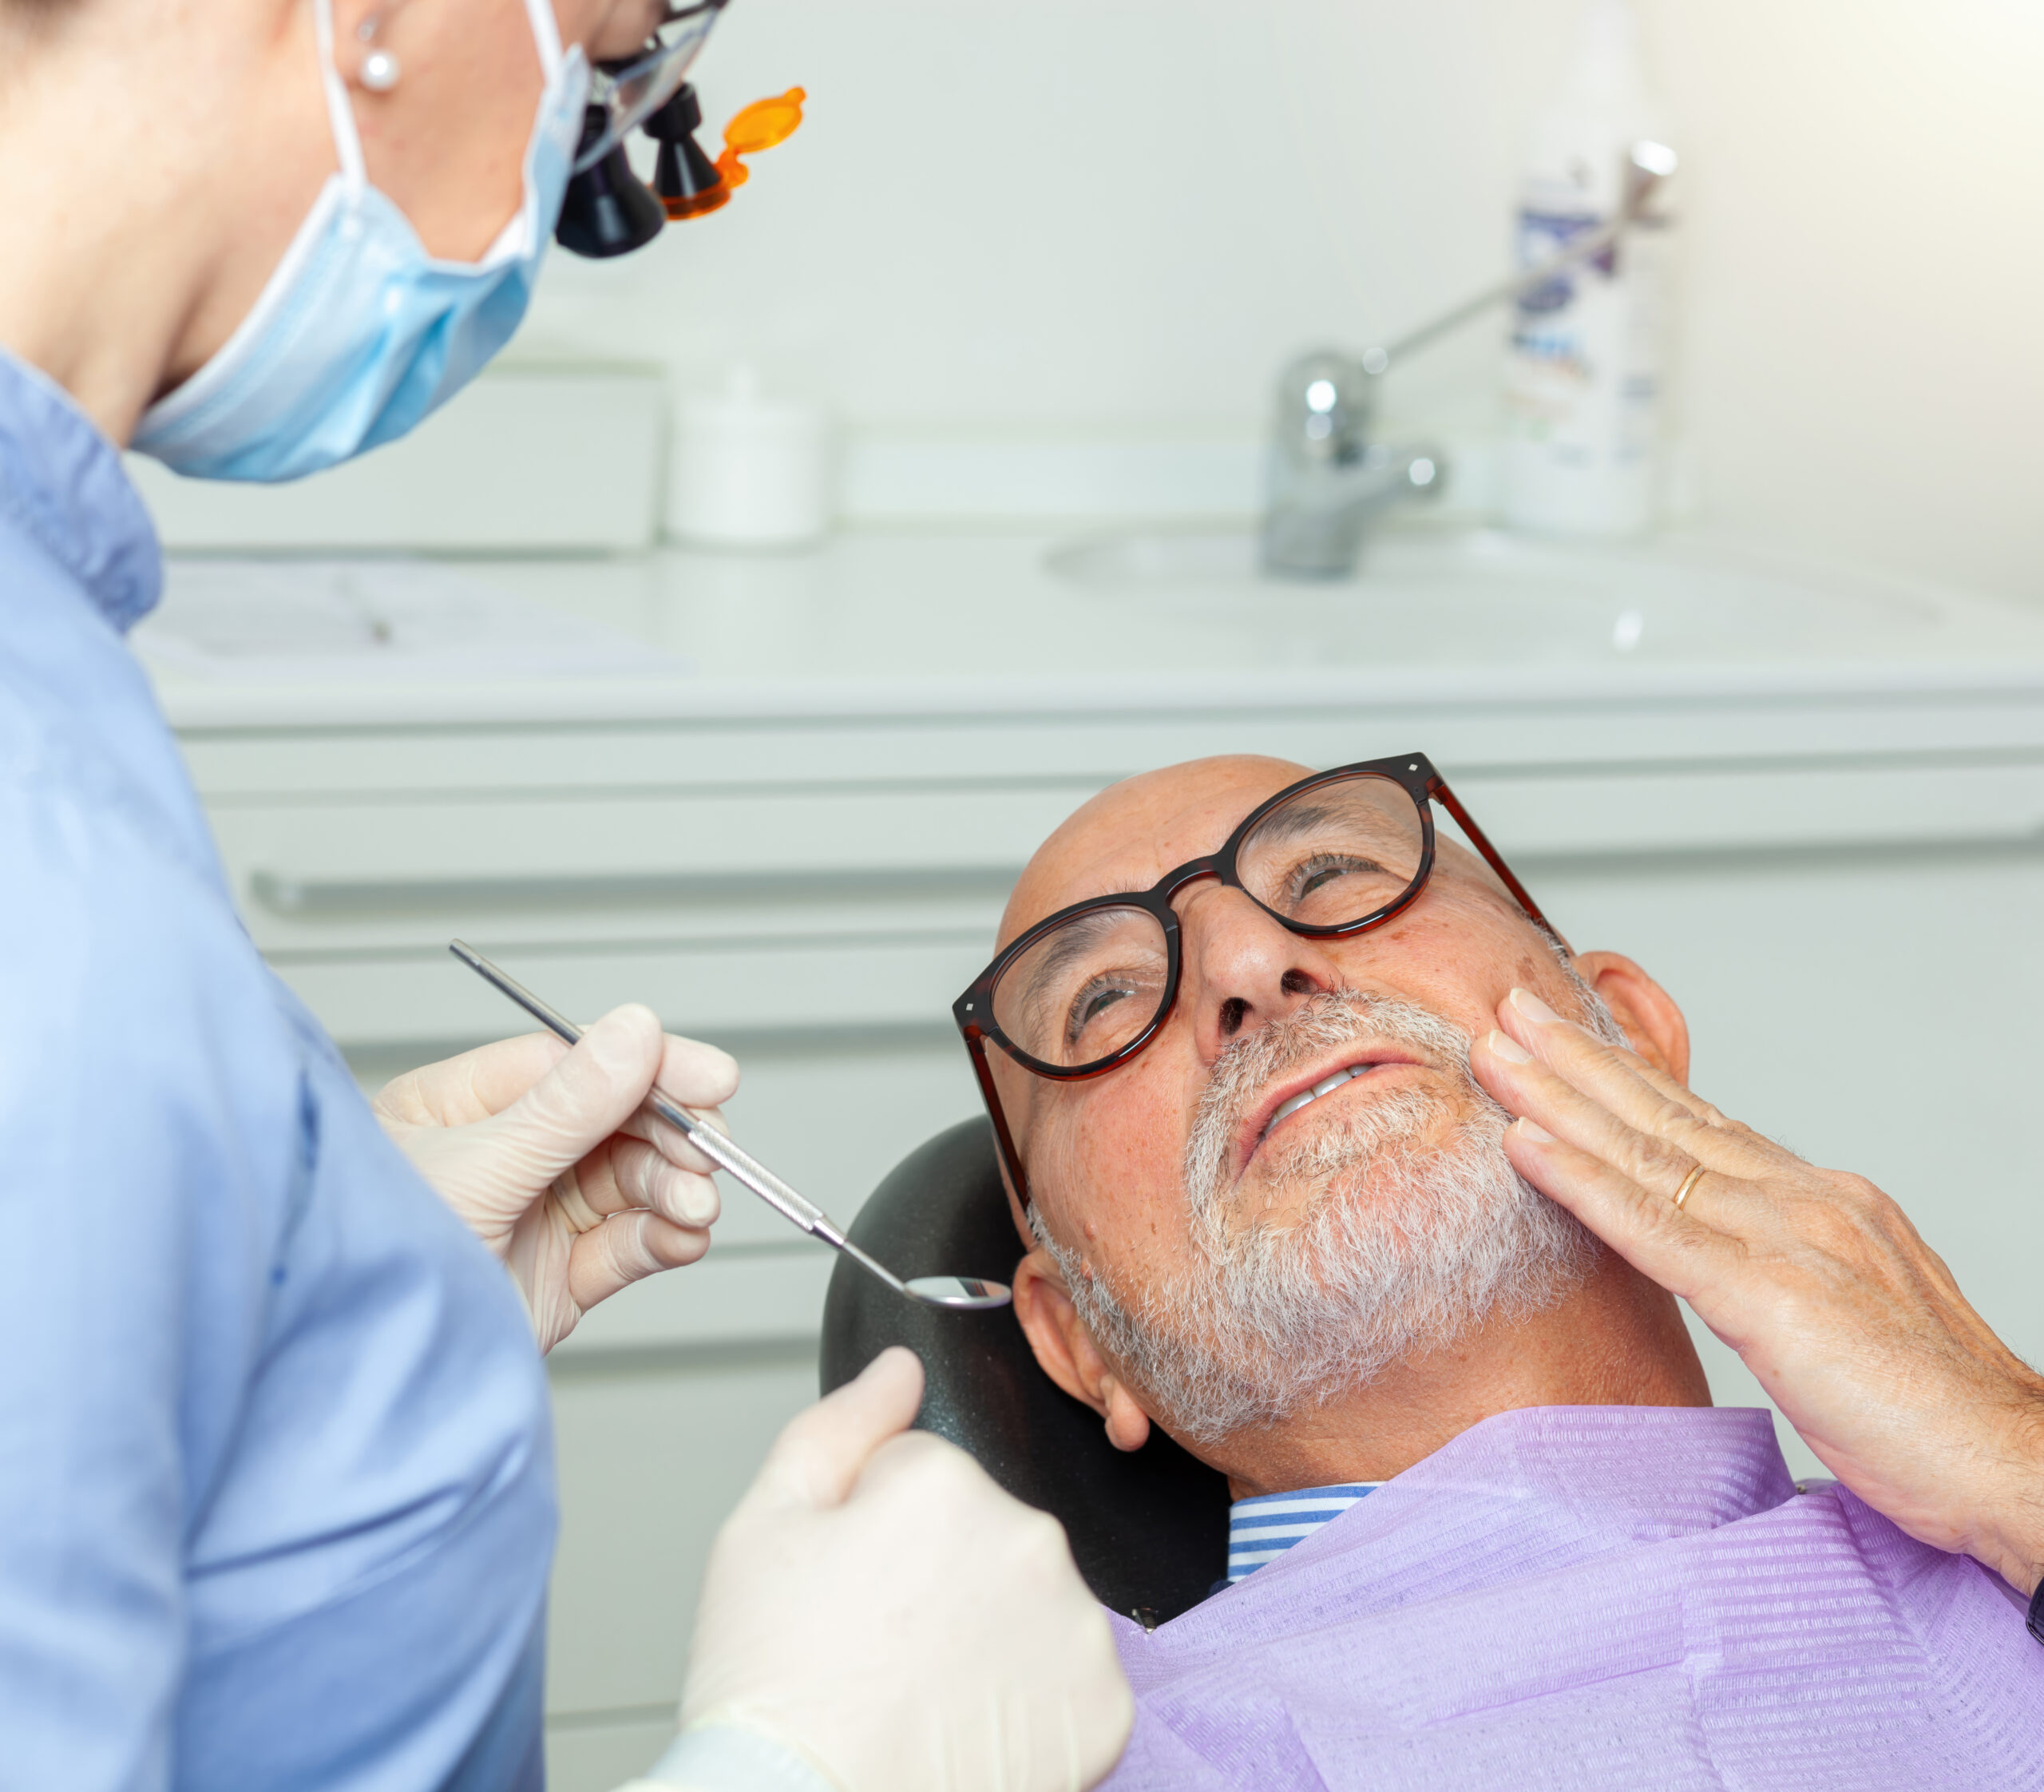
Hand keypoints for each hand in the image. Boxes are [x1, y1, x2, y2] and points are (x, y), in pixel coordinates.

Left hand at [373, 1005, 737, 1352]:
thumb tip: (635, 1031)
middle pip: (613, 1123)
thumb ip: (567, 1105)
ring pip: (630, 1183)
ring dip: (674, 1191)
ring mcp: (531, 1218)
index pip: (569, 1065)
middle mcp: (497, 1157)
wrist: (371, 1398)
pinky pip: (628, 1245)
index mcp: (455, 1109)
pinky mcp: (558, 1278)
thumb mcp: (479, 1171)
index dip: (646, 1067)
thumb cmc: (377, 1272)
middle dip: (668, 1139)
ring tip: (694, 1208)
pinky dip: (665, 1239)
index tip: (708, 1078)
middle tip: (707, 1153)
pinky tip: (682, 1239)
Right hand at [675, 1348, 1133, 1791]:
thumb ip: (840, 1425)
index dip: (873, 1529)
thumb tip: (900, 1366)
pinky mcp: (1105, 1709)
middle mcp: (1029, 1538)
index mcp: (948, 1481)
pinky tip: (972, 1730)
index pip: (924, 1472)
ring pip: (1031, 1602)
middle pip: (985, 1533)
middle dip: (939, 1575)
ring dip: (992, 1634)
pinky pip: (1071, 1680)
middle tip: (877, 1647)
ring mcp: (1076, 1626)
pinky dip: (1034, 1704)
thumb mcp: (762, 1526)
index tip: (848, 1589)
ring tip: (922, 1696)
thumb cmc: (771, 1689)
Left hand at [1472, 985, 2043, 1596]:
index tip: (1566, 1041)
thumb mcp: (1849, 1312)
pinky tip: (1524, 1145)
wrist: (2021, 1467)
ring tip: (1494, 1055)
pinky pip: (1654, 1226)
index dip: (1630, 1079)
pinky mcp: (1770, 1297)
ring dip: (1557, 1099)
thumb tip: (1726, 1258)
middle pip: (1668, 1116)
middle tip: (1511, 1008)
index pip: (1705, 1124)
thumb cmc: (1936, 1414)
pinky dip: (1581, 1180)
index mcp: (1825, 1201)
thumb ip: (1785, 1268)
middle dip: (1580, 1060)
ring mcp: (1788, 1239)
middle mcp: (1806, 1198)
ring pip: (1648, 1152)